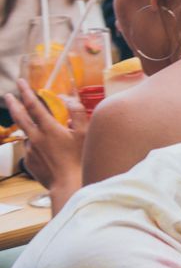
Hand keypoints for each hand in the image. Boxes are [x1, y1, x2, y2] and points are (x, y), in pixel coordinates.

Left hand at [4, 80, 85, 196]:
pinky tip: (49, 154)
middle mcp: (35, 138)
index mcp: (49, 128)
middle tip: (8, 95)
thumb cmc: (80, 159)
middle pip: (19, 117)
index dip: (26, 92)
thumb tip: (68, 100)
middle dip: (13, 104)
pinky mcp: (29, 162)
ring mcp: (30, 151)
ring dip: (32, 130)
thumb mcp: (85, 133)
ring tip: (45, 135)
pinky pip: (32, 149)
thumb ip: (77, 112)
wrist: (69, 185)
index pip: (33, 105)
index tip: (20, 82)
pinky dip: (38, 146)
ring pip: (28, 135)